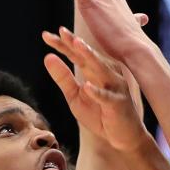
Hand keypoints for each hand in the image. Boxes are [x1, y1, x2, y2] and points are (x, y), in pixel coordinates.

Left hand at [43, 25, 148, 150]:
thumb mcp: (76, 97)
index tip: (46, 36)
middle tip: (62, 31)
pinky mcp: (118, 104)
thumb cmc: (100, 115)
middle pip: (88, 56)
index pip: (77, 55)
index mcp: (95, 71)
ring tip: (77, 45)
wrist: (123, 138)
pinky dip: (97, 92)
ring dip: (90, 57)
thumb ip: (63, 78)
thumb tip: (47, 57)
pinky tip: (87, 86)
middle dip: (75, 43)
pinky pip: (107, 97)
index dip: (63, 45)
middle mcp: (107, 74)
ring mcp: (115, 87)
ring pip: (101, 69)